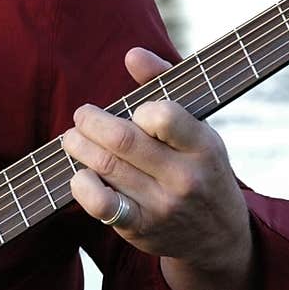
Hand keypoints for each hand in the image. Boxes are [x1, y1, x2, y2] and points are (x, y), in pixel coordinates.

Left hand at [63, 47, 258, 289]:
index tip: (132, 111)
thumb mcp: (198, 128)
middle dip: (91, 122)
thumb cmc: (200, 168)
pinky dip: (82, 185)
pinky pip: (101, 204)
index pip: (165, 117)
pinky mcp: (140, 228)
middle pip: (123, 141)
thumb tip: (132, 54)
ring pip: (106, 168)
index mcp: (203, 145)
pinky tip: (79, 175)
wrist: (217, 235)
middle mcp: (184, 177)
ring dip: (79, 148)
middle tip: (81, 116)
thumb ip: (166, 86)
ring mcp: (161, 205)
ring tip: (72, 139)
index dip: (140, 109)